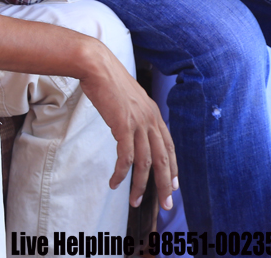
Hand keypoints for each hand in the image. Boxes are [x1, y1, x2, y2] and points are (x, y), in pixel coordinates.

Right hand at [78, 46, 177, 209]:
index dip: (173, 167)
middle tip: (166, 204)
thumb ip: (135, 112)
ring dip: (140, 185)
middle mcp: (150, 119)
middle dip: (165, 185)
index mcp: (154, 113)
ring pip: (145, 163)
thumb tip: (131, 126)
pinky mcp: (123, 126)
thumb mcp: (128, 97)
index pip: (169, 146)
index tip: (174, 185)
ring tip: (135, 201)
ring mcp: (138, 123)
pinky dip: (120, 173)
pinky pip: (125, 157)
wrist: (97, 66)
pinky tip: (114, 182)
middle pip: (163, 159)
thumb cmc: (107, 79)